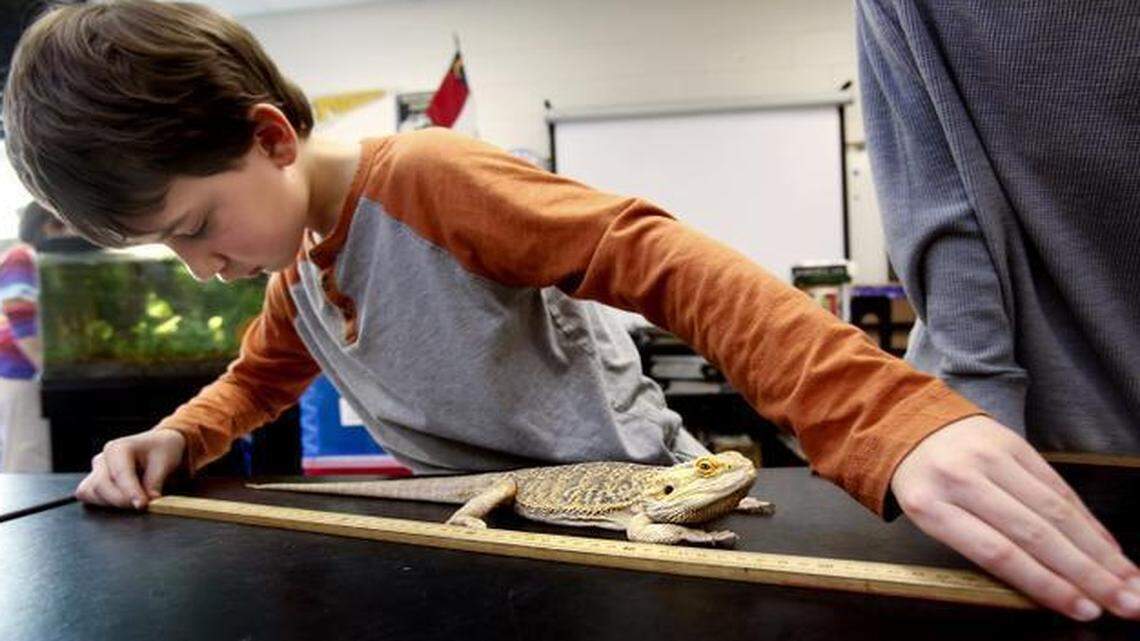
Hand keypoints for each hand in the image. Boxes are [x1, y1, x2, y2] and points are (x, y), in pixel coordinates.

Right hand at [75, 429, 185, 509]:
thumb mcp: (165, 462)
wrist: (158, 448)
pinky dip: (103, 503)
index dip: (130, 491)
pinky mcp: (93, 482)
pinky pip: (88, 496)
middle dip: (122, 500)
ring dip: (112, 503)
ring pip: (91, 493)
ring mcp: (95, 471)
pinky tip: (123, 502)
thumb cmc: (161, 451)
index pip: (120, 473)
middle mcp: (103, 458)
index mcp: (118, 448)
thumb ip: (154, 482)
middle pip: (101, 485)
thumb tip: (149, 501)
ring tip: (136, 500)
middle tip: (144, 505)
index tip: (142, 504)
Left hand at [892, 415, 1139, 620]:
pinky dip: (1089, 521)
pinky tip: (1110, 549)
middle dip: (1088, 574)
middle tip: (1127, 605)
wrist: (907, 421)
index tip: (1084, 610)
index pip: (996, 552)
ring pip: (1055, 510)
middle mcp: (961, 478)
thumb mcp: (930, 517)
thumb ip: (978, 546)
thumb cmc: (922, 483)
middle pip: (1034, 533)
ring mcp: (989, 456)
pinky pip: (1058, 485)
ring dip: (1101, 552)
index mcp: (931, 506)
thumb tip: (1047, 586)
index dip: (1045, 583)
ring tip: (1131, 584)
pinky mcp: (1013, 441)